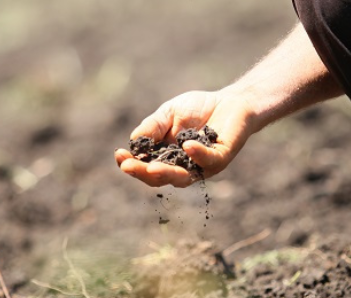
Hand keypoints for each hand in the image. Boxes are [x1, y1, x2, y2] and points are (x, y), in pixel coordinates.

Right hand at [114, 90, 257, 186]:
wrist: (230, 100)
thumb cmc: (198, 108)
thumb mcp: (168, 114)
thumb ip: (152, 127)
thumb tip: (134, 141)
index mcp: (167, 158)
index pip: (146, 167)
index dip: (132, 164)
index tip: (119, 156)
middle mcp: (183, 167)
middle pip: (160, 178)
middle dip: (143, 173)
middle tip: (128, 166)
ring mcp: (201, 166)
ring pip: (182, 177)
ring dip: (166, 173)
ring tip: (152, 168)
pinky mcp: (220, 158)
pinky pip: (207, 160)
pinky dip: (197, 154)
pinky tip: (186, 146)